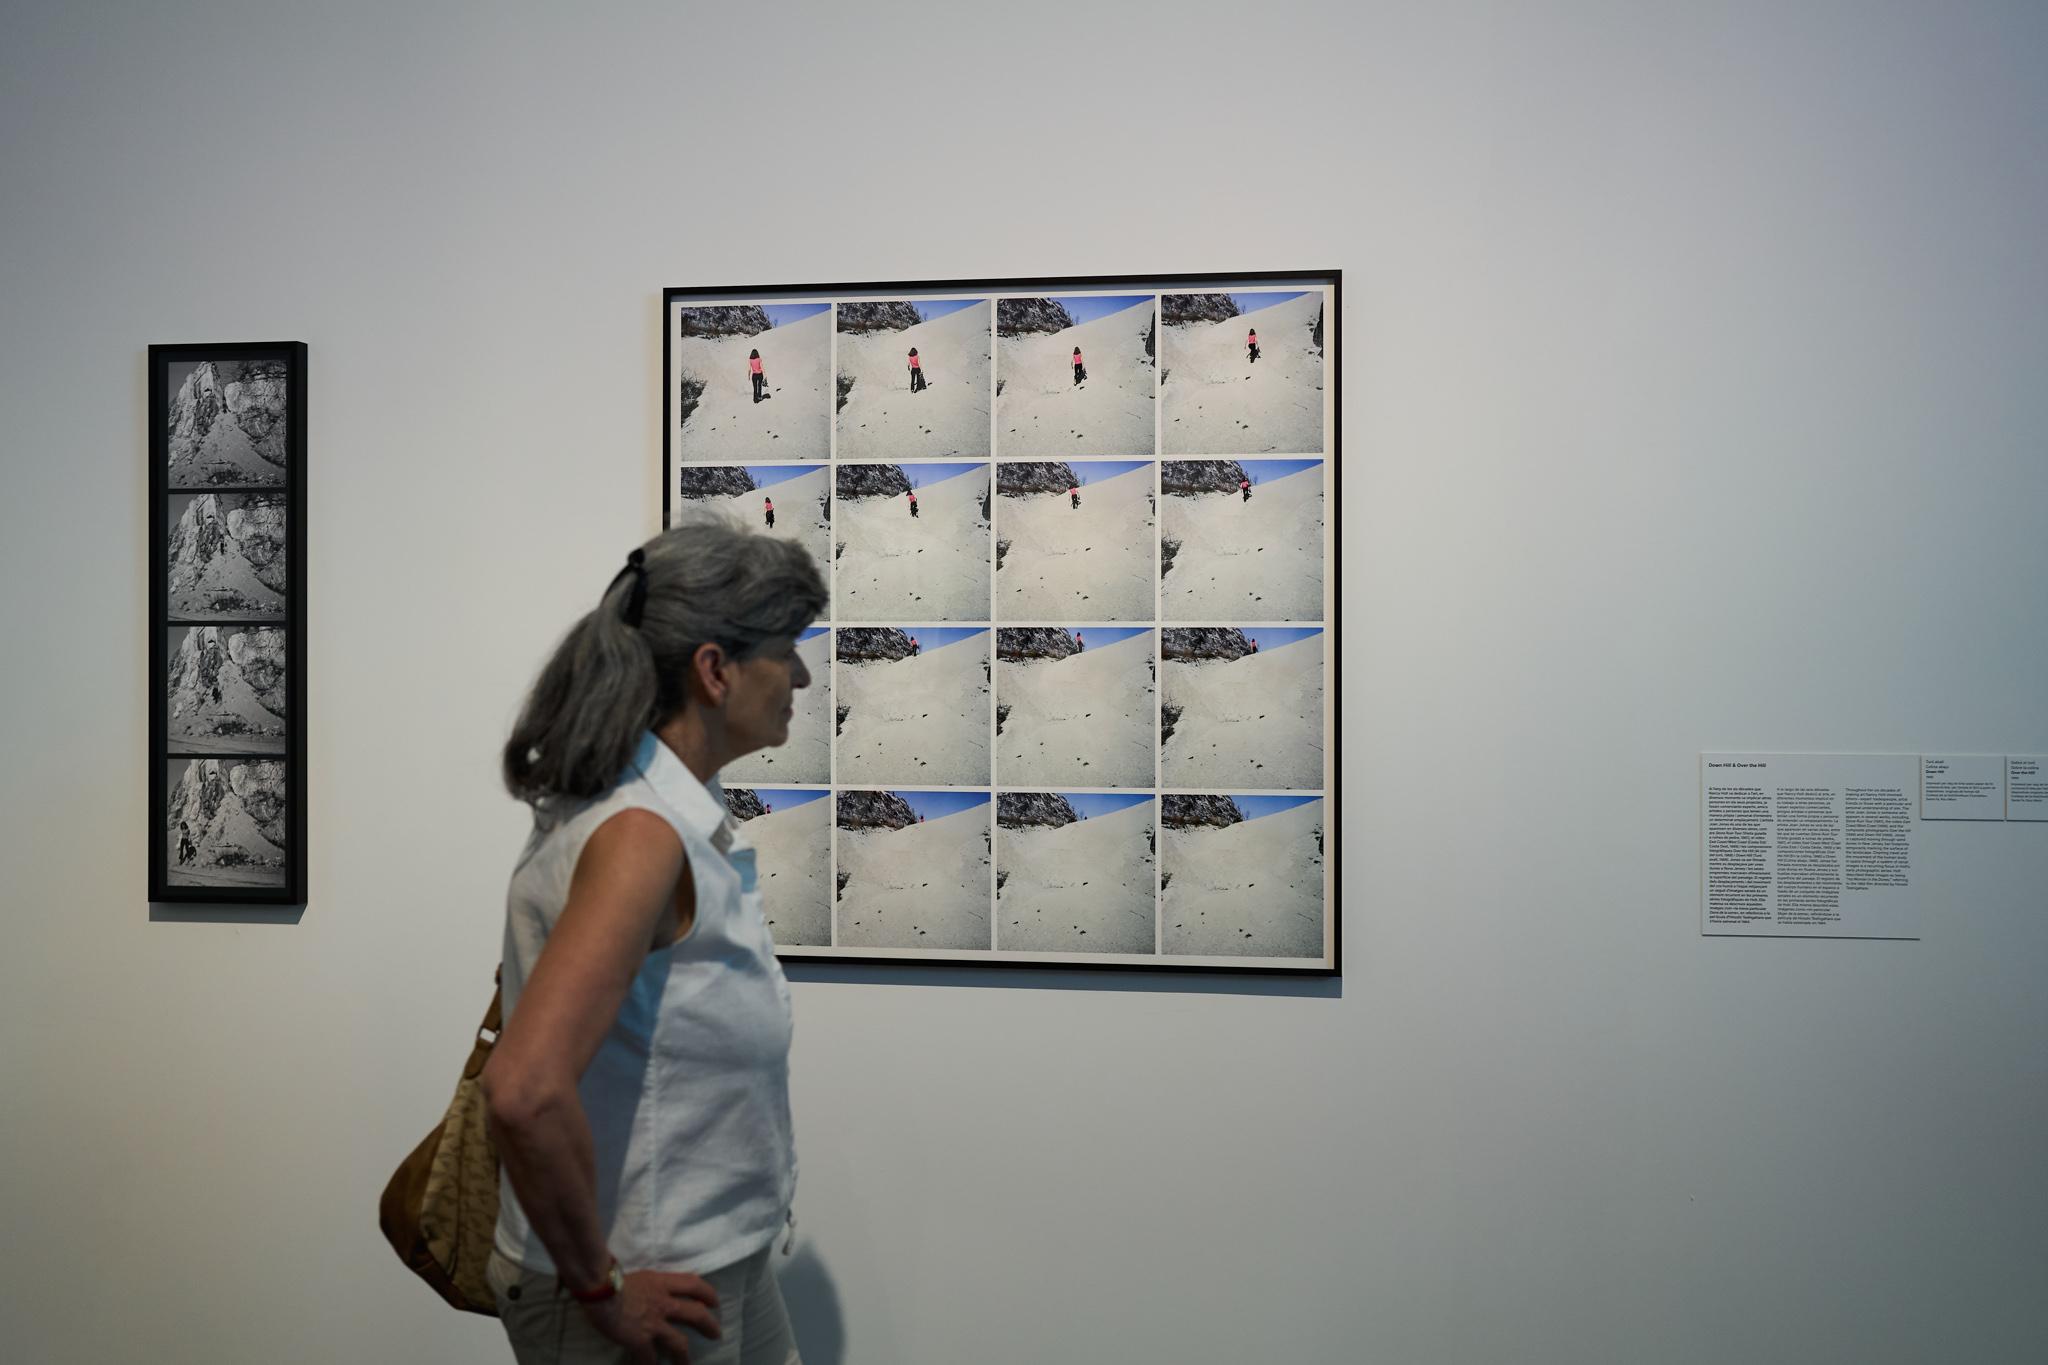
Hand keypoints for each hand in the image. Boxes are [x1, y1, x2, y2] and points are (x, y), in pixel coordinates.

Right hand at [581, 1268, 722, 1362]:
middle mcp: (664, 1303)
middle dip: (709, 1325)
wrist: (599, 1289)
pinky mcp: (641, 1340)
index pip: (694, 1285)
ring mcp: (654, 1323)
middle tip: (716, 1334)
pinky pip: (650, 1358)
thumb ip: (651, 1284)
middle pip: (696, 1314)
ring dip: (684, 1357)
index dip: (708, 1293)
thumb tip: (651, 1288)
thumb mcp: (640, 1275)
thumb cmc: (612, 1279)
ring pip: (679, 1343)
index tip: (714, 1302)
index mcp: (663, 1283)